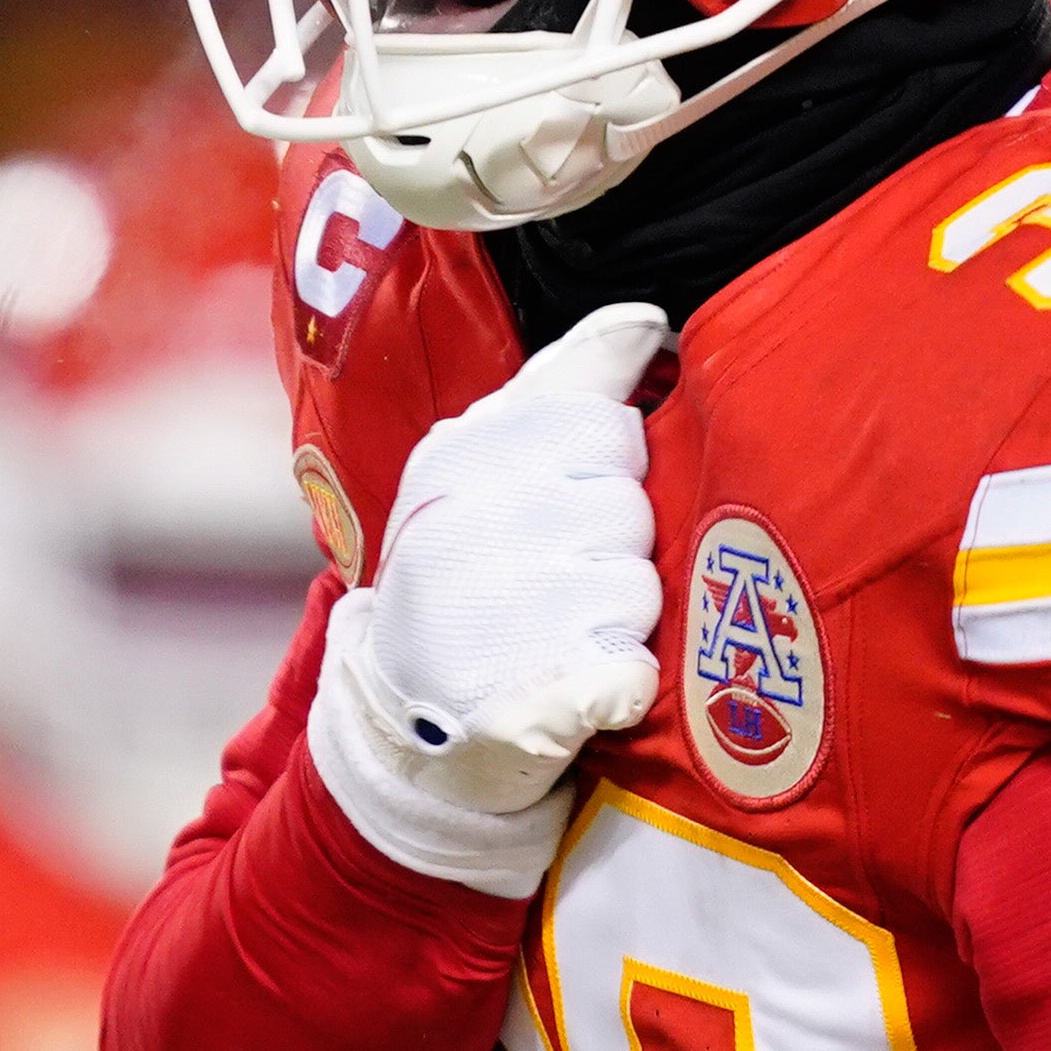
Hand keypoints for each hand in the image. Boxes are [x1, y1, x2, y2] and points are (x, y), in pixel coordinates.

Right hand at [311, 303, 669, 884]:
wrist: (404, 731)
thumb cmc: (465, 578)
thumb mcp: (481, 469)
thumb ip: (563, 388)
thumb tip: (646, 318)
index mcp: (456, 457)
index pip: (597, 419)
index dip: (605, 465)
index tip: (567, 498)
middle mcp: (468, 524)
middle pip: (628, 501)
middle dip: (616, 543)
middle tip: (561, 577)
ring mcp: (498, 613)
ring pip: (640, 586)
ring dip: (621, 617)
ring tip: (561, 633)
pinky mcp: (531, 701)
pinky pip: (632, 670)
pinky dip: (620, 685)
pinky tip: (579, 687)